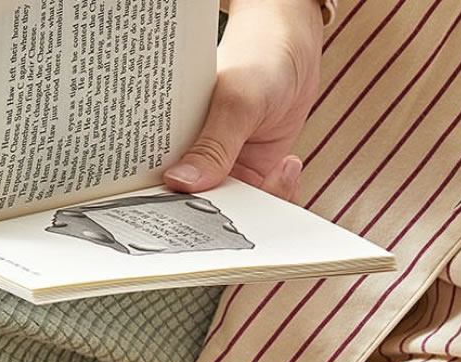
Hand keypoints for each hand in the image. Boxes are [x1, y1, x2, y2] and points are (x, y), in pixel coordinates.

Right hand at [162, 0, 323, 202]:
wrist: (293, 48)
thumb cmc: (257, 57)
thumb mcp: (236, 101)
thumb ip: (213, 146)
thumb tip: (182, 183)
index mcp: (175, 139)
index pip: (166, 187)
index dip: (178, 208)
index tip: (203, 215)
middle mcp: (197, 158)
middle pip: (203, 207)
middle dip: (227, 212)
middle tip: (253, 190)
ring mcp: (227, 169)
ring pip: (237, 210)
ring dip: (261, 202)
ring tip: (279, 167)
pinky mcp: (254, 174)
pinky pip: (263, 201)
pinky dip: (279, 193)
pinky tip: (288, 163)